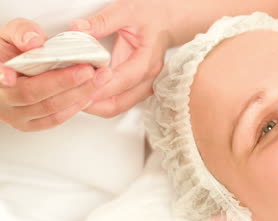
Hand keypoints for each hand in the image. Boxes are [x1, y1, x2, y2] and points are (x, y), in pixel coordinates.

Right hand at [0, 18, 111, 131]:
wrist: (8, 69)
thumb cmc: (9, 53)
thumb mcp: (10, 34)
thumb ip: (21, 32)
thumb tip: (34, 41)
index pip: (0, 76)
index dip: (4, 75)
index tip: (12, 76)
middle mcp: (3, 99)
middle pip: (34, 94)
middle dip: (66, 82)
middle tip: (89, 70)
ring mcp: (16, 115)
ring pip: (49, 109)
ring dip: (78, 95)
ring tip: (98, 80)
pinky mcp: (30, 124)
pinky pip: (54, 119)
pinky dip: (74, 107)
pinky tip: (89, 94)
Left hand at [70, 0, 172, 117]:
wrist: (165, 21)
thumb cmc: (151, 16)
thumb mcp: (126, 11)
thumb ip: (102, 22)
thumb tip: (78, 29)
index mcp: (148, 60)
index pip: (123, 80)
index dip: (100, 86)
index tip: (78, 83)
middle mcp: (148, 79)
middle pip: (119, 104)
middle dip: (93, 103)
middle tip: (68, 95)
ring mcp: (143, 86)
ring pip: (117, 107)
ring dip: (95, 105)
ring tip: (72, 96)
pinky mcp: (135, 89)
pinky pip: (116, 102)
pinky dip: (99, 101)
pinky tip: (83, 92)